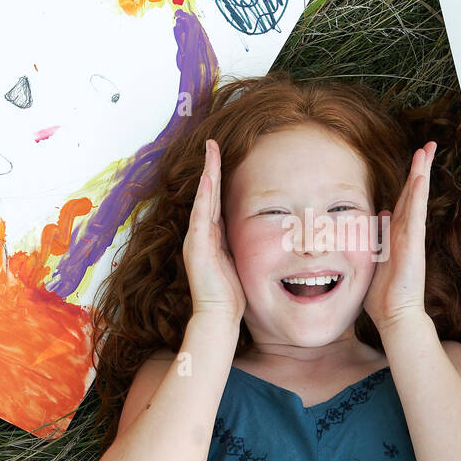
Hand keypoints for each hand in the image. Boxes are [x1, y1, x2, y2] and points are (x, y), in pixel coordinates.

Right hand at [184, 139, 246, 323]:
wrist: (217, 316)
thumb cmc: (231, 296)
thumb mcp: (240, 263)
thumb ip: (244, 247)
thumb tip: (263, 236)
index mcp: (212, 237)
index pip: (215, 200)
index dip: (218, 179)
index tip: (221, 158)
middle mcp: (201, 234)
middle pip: (207, 193)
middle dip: (210, 168)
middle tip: (212, 144)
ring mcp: (197, 239)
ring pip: (203, 199)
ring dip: (207, 174)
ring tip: (210, 151)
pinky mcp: (198, 247)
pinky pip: (202, 215)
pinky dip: (205, 196)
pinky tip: (210, 178)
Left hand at [364, 141, 435, 331]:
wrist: (395, 317)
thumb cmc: (384, 297)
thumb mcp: (376, 261)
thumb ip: (380, 238)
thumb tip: (382, 216)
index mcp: (397, 236)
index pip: (404, 202)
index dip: (410, 182)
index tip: (416, 163)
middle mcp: (406, 233)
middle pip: (414, 193)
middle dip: (420, 168)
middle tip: (428, 145)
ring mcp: (411, 237)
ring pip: (417, 197)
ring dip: (421, 172)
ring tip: (427, 149)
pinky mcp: (412, 243)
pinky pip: (416, 212)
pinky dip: (419, 193)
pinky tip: (422, 175)